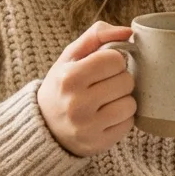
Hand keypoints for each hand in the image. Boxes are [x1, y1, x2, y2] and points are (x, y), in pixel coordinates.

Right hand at [38, 23, 136, 156]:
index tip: (103, 66)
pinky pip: (129, 124)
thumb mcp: (70, 56)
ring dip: (123, 100)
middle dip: (119, 79)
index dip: (113, 60)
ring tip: (106, 100)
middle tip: (104, 84)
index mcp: (69, 77)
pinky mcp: (98, 143)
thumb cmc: (62, 85)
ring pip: (130, 104)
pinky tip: (106, 116)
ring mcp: (88, 127)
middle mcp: (77, 104)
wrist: (44, 126)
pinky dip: (121, 118)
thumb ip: (97, 35)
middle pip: (126, 81)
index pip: (115, 59)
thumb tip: (129, 32)